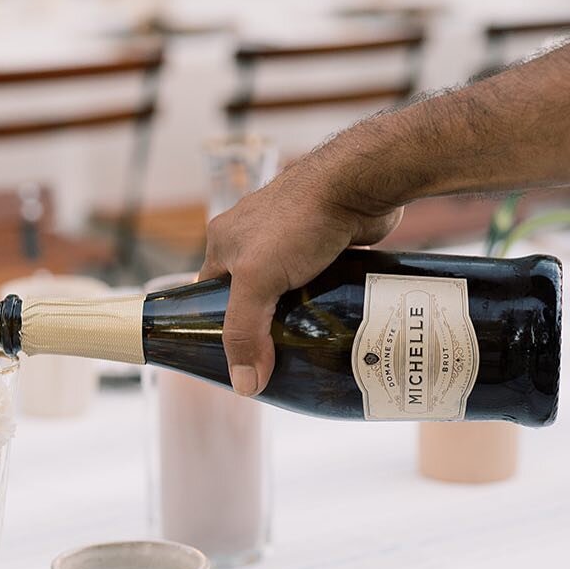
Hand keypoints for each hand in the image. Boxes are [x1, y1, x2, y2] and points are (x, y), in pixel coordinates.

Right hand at [198, 157, 403, 395]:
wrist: (359, 183)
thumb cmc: (300, 219)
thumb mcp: (257, 280)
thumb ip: (245, 333)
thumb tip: (245, 385)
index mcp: (223, 240)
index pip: (209, 295)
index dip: (218, 326)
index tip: (235, 358)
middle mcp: (252, 238)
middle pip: (249, 297)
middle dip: (261, 326)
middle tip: (273, 359)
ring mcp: (290, 239)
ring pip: (284, 291)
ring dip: (293, 315)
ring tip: (304, 345)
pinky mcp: (323, 243)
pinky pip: (314, 282)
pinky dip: (319, 300)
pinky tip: (329, 320)